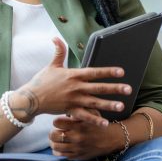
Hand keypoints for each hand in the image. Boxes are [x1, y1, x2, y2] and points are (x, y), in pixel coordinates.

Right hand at [14, 38, 131, 127]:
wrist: (31, 98)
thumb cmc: (42, 81)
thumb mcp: (52, 65)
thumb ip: (58, 51)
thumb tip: (56, 37)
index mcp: (73, 75)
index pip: (94, 72)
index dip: (108, 71)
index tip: (121, 72)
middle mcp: (76, 87)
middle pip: (99, 87)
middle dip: (115, 88)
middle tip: (129, 89)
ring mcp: (74, 100)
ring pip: (95, 102)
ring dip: (109, 104)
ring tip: (121, 106)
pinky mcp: (70, 110)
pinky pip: (85, 116)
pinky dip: (95, 120)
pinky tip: (106, 123)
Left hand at [49, 111, 121, 159]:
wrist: (112, 139)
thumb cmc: (100, 124)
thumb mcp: (92, 113)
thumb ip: (79, 110)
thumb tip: (66, 105)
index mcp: (78, 125)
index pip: (57, 123)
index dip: (56, 121)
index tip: (59, 121)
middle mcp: (76, 137)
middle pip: (53, 135)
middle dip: (52, 132)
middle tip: (56, 131)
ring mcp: (76, 148)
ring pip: (56, 146)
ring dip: (54, 142)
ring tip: (56, 139)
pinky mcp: (78, 156)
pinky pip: (62, 155)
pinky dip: (59, 151)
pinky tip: (61, 147)